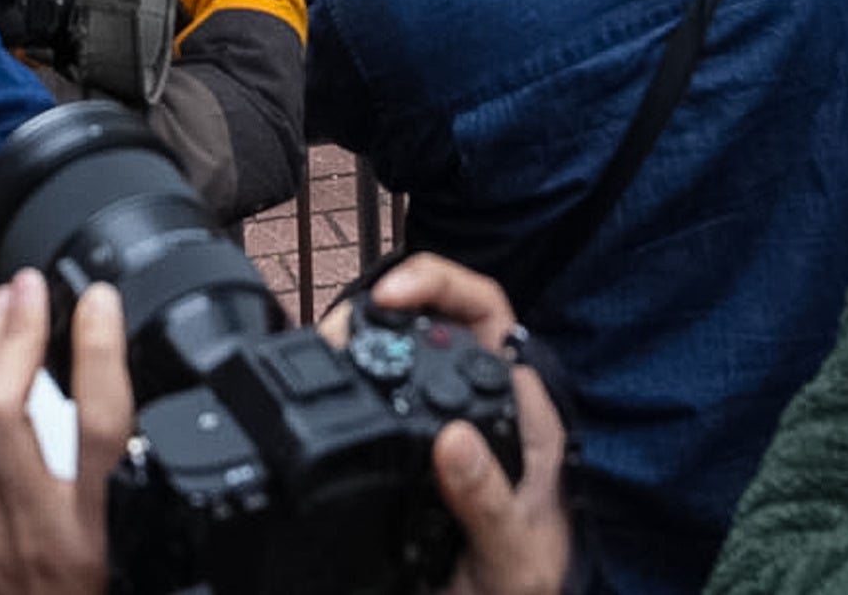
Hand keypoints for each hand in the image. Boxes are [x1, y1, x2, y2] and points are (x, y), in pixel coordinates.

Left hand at [0, 271, 131, 594]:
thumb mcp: (148, 567)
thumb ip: (149, 496)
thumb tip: (158, 423)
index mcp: (95, 543)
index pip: (99, 429)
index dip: (99, 352)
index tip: (104, 300)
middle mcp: (35, 537)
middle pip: (5, 411)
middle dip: (12, 333)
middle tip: (34, 283)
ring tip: (6, 304)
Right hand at [323, 263, 569, 594]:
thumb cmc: (523, 591)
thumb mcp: (512, 557)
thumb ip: (488, 503)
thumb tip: (454, 439)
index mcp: (522, 415)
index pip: (485, 312)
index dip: (438, 283)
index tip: (390, 295)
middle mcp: (483, 406)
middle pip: (435, 315)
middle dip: (381, 300)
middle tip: (338, 325)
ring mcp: (444, 424)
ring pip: (402, 347)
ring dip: (361, 333)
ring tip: (323, 348)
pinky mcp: (407, 449)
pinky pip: (377, 393)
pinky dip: (347, 378)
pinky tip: (326, 385)